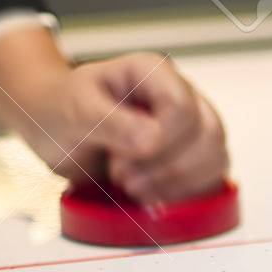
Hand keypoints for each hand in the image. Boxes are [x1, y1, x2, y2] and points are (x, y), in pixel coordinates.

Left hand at [0, 26, 229, 204]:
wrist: (54, 129)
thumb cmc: (62, 111)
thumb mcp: (75, 111)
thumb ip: (111, 123)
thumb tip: (151, 141)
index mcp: (154, 74)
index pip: (182, 108)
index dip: (159, 142)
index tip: (119, 159)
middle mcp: (181, 96)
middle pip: (208, 134)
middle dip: (167, 168)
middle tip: (123, 179)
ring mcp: (191, 128)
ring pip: (217, 157)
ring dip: (179, 184)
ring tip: (136, 189)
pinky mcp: (192, 157)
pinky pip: (213, 177)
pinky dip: (187, 194)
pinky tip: (154, 197)